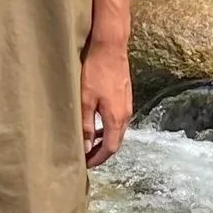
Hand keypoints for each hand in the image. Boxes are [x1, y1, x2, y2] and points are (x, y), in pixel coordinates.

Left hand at [81, 38, 132, 167]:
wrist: (110, 48)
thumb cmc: (95, 72)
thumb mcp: (85, 100)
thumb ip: (86, 125)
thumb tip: (86, 146)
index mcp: (116, 118)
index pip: (110, 148)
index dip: (97, 159)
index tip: (85, 164)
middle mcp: (126, 115)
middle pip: (116, 142)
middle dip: (102, 153)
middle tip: (86, 157)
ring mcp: (127, 106)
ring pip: (118, 131)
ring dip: (105, 141)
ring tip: (89, 144)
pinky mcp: (125, 98)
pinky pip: (119, 121)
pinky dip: (108, 129)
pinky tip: (97, 125)